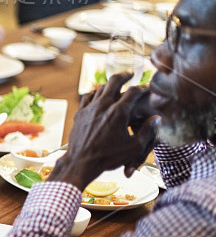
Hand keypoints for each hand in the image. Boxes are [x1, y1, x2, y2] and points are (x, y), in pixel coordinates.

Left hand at [49, 73, 157, 188]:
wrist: (81, 162)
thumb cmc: (108, 157)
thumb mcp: (134, 148)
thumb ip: (148, 131)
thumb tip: (157, 118)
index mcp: (119, 112)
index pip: (134, 92)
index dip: (143, 87)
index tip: (147, 87)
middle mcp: (103, 105)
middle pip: (114, 81)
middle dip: (124, 76)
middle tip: (130, 74)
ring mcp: (89, 108)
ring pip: (100, 88)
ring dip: (109, 83)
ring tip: (116, 83)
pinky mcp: (79, 113)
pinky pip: (87, 96)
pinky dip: (95, 92)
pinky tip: (97, 94)